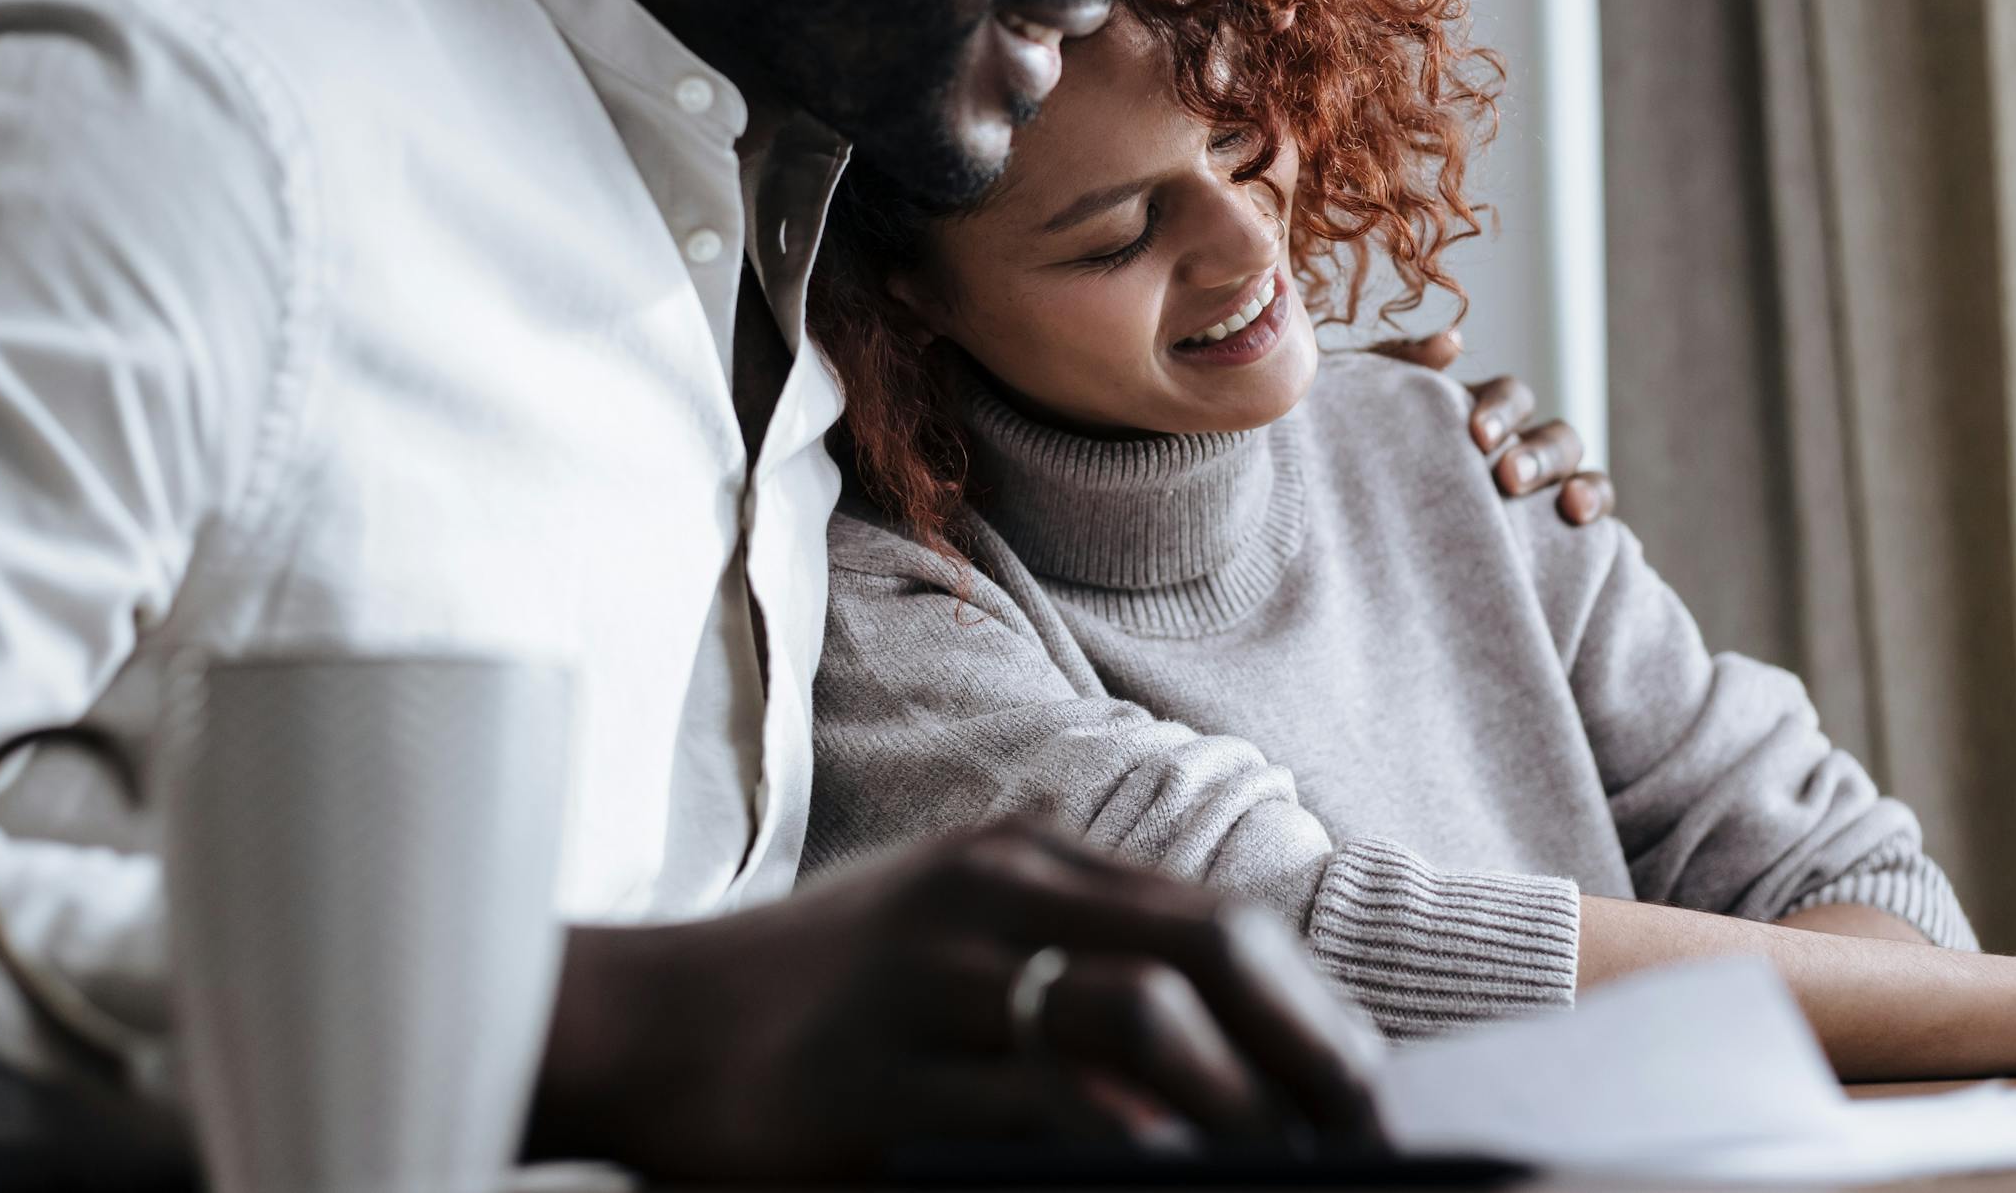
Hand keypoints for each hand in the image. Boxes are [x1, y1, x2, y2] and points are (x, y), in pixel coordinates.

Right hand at [528, 822, 1384, 1180]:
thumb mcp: (953, 924)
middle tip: (1367, 1145)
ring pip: (1134, 1028)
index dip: (1313, 1013)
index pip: (1217, 920)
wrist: (646, 1024)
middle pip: (1204, 953)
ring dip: (1235, 1114)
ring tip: (1281, 1181)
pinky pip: (1032, 1120)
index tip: (1369, 1094)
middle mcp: (988, 896)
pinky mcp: (877, 1080)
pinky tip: (1162, 1191)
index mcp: (1021, 855)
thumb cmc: (821, 989)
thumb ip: (1072, 948)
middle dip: (1308, 1057)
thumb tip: (1231, 1035)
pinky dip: (1121, 1161)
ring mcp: (933, 983)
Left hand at [1369, 328, 1614, 523]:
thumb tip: (1451, 341)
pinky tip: (1586, 524)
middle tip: (1509, 479)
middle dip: (1538, 455)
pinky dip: (1598, 515)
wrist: (1364, 544)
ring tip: (1570, 507)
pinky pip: (1597, 529)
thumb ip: (1405, 368)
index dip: (1501, 410)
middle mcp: (1522, 453)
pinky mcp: (1559, 542)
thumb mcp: (1375, 413)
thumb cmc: (1369, 467)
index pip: (1511, 397)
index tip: (1478, 436)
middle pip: (1556, 437)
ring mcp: (1545, 498)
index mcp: (1482, 419)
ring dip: (1582, 484)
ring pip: (1583, 476)